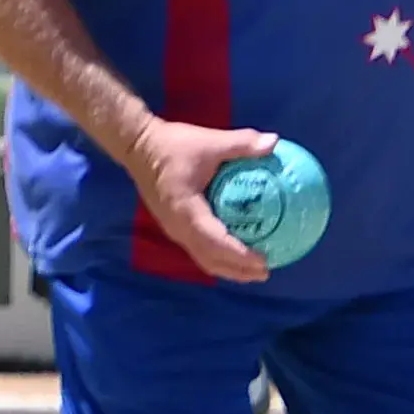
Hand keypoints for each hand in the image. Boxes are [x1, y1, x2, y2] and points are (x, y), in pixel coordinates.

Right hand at [127, 117, 278, 282]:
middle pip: (209, 259)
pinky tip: (235, 253)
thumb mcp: (209, 141)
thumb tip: (274, 143)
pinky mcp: (174, 227)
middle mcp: (178, 227)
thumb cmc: (172, 145)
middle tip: (265, 272)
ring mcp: (174, 229)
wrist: (139, 148)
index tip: (263, 261)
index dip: (239, 255)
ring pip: (203, 258)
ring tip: (253, 271)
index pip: (215, 241)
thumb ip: (242, 143)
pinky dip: (218, 257)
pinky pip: (198, 249)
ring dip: (227, 268)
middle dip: (237, 270)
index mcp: (186, 210)